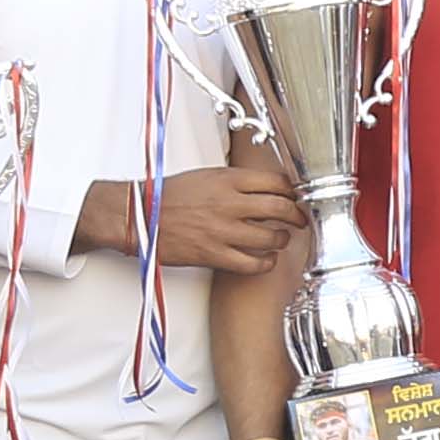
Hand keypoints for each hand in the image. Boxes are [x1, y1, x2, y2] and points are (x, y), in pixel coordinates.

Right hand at [149, 170, 304, 272]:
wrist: (140, 216)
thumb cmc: (167, 196)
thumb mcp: (205, 175)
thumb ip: (235, 181)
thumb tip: (262, 189)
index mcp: (227, 179)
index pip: (276, 182)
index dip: (292, 191)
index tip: (295, 196)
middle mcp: (229, 203)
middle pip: (281, 208)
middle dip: (297, 216)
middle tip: (299, 220)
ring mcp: (223, 230)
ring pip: (272, 237)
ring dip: (282, 239)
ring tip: (280, 239)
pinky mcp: (215, 254)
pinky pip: (253, 263)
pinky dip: (266, 263)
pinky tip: (266, 259)